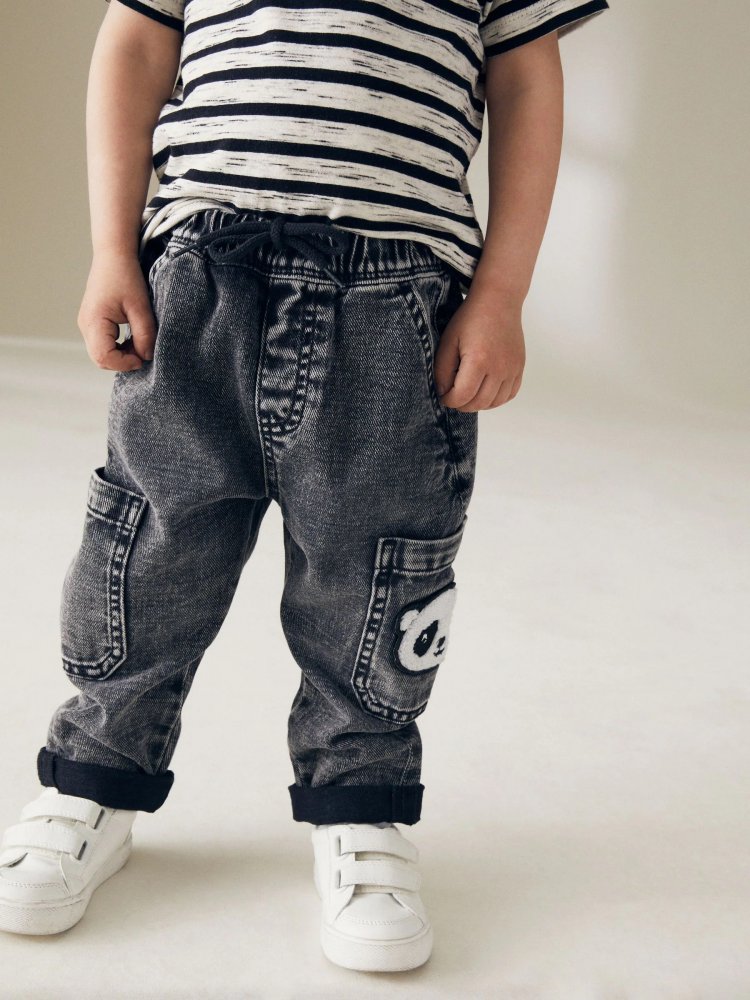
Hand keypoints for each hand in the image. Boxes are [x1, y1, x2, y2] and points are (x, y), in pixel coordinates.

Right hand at [77, 250, 156, 370]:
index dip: (124, 363)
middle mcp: (85, 325)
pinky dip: (118, 347)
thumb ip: (145, 335)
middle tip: (143, 350)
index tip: (143, 357)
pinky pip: (103, 344)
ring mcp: (86, 324)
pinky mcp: (92, 322)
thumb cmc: (126, 276)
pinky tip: (132, 337)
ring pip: (102, 353)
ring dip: (121, 355)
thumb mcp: (141, 307)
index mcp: (93, 321)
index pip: (103, 357)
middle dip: (123, 361)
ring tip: (139, 342)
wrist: (113, 256)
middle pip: (100, 359)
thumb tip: (146, 357)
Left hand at [433, 292, 524, 410]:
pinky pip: (509, 395)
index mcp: (479, 360)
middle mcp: (499, 368)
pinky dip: (495, 399)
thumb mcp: (448, 341)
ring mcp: (512, 369)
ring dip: (478, 404)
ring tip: (468, 394)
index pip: (462, 396)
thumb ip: (442, 370)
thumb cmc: (470, 318)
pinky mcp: (519, 367)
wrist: (499, 300)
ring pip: (494, 402)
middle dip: (462, 405)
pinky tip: (484, 391)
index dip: (449, 401)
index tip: (443, 396)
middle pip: (478, 403)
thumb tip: (443, 393)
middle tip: (453, 396)